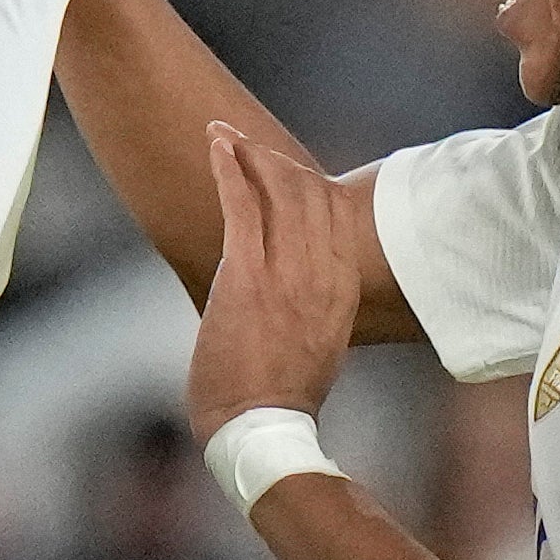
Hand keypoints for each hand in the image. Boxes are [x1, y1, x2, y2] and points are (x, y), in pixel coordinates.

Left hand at [187, 123, 360, 445]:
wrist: (261, 427)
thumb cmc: (283, 394)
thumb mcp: (321, 339)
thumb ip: (317, 301)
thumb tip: (305, 285)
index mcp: (342, 287)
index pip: (331, 214)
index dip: (306, 182)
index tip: (283, 165)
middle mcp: (322, 272)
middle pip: (306, 194)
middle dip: (275, 161)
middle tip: (247, 141)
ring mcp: (287, 272)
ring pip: (275, 191)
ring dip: (248, 153)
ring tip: (225, 133)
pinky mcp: (249, 275)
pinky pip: (242, 205)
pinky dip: (228, 167)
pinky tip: (217, 144)